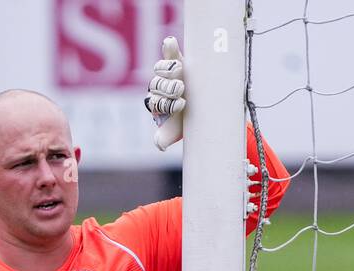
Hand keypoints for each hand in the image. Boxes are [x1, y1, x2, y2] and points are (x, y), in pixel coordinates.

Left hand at [145, 35, 184, 150]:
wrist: (198, 107)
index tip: (180, 104)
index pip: (154, 101)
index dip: (166, 103)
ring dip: (170, 70)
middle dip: (169, 88)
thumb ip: (166, 137)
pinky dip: (169, 47)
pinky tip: (170, 43)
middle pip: (157, 84)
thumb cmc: (185, 119)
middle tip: (181, 90)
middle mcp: (158, 86)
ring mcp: (166, 72)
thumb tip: (159, 145)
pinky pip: (169, 52)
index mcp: (155, 102)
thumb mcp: (177, 130)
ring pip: (162, 68)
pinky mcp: (176, 59)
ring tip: (179, 71)